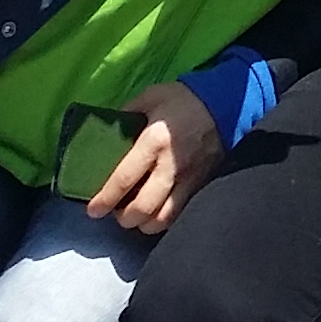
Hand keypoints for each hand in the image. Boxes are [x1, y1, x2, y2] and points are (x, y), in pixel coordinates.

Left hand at [85, 80, 224, 232]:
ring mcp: (188, 179)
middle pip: (143, 207)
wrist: (227, 103)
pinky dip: (162, 220)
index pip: (125, 178)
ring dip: (144, 223)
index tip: (93, 210)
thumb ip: (126, 115)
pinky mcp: (200, 185)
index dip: (106, 199)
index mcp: (154, 141)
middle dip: (124, 218)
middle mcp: (170, 165)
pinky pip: (179, 214)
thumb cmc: (184, 99)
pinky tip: (154, 213)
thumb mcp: (150, 97)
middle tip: (115, 213)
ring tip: (135, 216)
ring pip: (163, 218)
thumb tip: (105, 132)